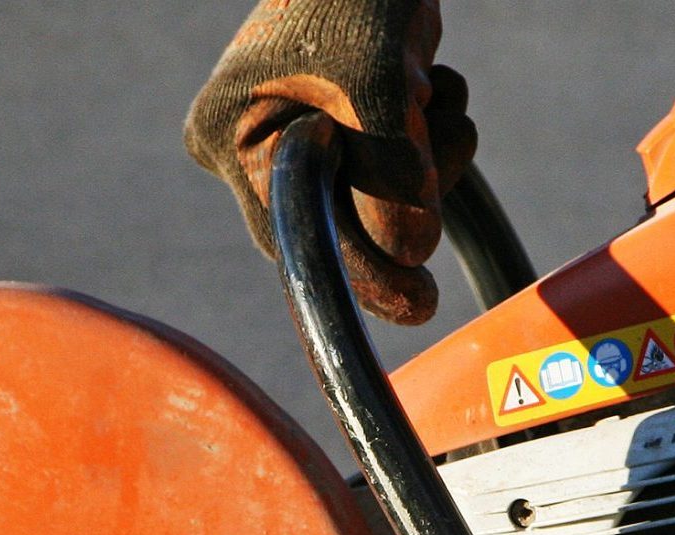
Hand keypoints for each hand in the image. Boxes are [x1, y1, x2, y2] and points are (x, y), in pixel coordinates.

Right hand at [184, 0, 477, 325]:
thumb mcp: (380, 89)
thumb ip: (389, 181)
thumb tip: (406, 257)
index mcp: (230, 137)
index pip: (298, 231)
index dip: (362, 273)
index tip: (417, 304)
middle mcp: (248, 145)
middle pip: (338, 218)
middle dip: (405, 190)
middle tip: (444, 136)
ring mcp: (291, 134)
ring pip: (371, 196)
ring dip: (427, 161)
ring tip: (440, 98)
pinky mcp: (338, 122)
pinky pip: (387, 166)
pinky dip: (426, 139)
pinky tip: (435, 90)